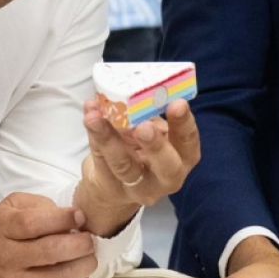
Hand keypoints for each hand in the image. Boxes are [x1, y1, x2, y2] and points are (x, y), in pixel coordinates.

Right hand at [0, 193, 97, 277]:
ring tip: (89, 258)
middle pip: (53, 251)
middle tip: (90, 240)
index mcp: (3, 229)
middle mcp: (7, 259)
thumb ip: (38, 205)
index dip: (63, 218)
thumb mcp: (8, 210)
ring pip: (62, 277)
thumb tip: (71, 217)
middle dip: (81, 244)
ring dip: (85, 266)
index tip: (80, 217)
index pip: (34, 223)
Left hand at [77, 99, 200, 235]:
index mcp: (183, 157)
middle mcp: (166, 177)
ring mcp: (137, 187)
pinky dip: (94, 136)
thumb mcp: (153, 133)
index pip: (188, 141)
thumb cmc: (141, 150)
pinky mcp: (110, 186)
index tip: (177, 103)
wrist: (114, 184)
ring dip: (110, 140)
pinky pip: (101, 160)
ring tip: (97, 117)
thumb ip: (148, 115)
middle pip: (166, 166)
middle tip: (144, 127)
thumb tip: (135, 90)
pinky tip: (90, 116)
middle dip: (156, 145)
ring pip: (124, 166)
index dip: (184, 124)